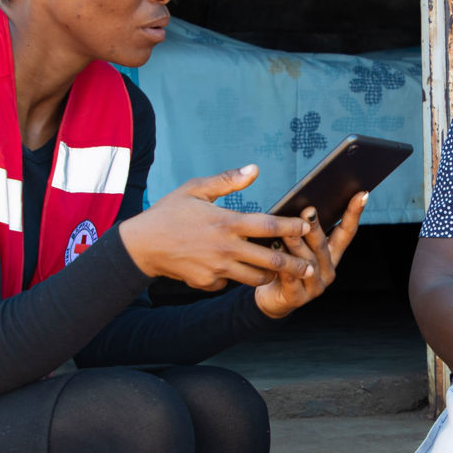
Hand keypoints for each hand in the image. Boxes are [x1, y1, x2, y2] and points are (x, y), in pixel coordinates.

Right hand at [117, 165, 314, 290]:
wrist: (141, 245)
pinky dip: (236, 277)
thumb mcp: (195, 189)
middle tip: (310, 265)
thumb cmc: (169, 212)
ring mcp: (218, 269)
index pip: (269, 225)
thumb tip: (254, 169)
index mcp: (227, 222)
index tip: (307, 226)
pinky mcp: (208, 283)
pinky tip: (237, 270)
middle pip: (272, 261)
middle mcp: (226, 248)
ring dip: (270, 274)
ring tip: (280, 271)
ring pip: (256, 278)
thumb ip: (227, 180)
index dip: (292, 226)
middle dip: (296, 264)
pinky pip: (230, 283)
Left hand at [254, 191, 366, 317]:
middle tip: (309, 210)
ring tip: (285, 232)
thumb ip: (300, 230)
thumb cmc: (284, 264)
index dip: (354, 214)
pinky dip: (284, 268)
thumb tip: (300, 205)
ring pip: (307, 263)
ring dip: (296, 246)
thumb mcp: (296, 245)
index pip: (346, 232)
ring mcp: (315, 286)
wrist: (271, 297)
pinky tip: (275, 255)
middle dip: (315, 228)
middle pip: (322, 247)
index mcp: (331, 254)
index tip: (362, 194)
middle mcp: (328, 270)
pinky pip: (291, 281)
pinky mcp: (298, 299)